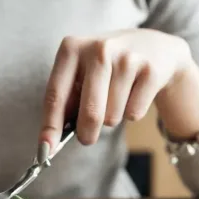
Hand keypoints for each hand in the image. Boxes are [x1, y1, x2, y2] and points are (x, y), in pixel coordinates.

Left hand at [39, 29, 194, 149]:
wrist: (153, 46)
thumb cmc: (106, 68)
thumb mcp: (81, 73)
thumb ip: (66, 102)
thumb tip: (50, 142)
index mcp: (71, 48)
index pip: (56, 95)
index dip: (50, 126)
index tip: (45, 151)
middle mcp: (99, 49)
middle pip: (90, 112)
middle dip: (86, 133)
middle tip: (86, 138)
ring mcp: (127, 58)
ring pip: (112, 117)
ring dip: (112, 117)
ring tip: (116, 97)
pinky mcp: (151, 71)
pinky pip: (133, 114)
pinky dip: (132, 112)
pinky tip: (134, 93)